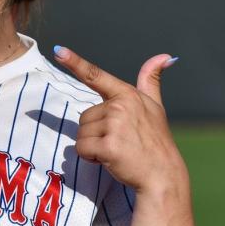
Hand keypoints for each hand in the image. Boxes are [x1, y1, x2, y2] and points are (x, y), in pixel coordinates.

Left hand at [54, 46, 187, 195]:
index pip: (96, 76)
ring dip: (93, 146)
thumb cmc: (156, 140)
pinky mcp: (108, 146)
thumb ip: (151, 81)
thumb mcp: (155, 106)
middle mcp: (120, 107)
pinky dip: (90, 158)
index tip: (59, 51)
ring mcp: (114, 126)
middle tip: (119, 141)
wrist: (163, 174)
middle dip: (95, 133)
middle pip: (84, 117)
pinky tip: (110, 160)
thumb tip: (165, 56)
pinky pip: (82, 149)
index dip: (75, 62)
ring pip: (81, 134)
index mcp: (127, 95)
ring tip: (117, 150)